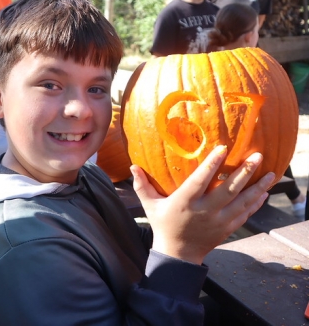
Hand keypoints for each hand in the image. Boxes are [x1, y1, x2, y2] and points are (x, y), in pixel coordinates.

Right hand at [130, 145, 274, 264]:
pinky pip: (245, 215)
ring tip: (271, 173)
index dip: (212, 164)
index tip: (223, 148)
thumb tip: (132, 167)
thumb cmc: (163, 225)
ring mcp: (218, 222)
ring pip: (242, 202)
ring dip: (258, 187)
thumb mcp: (150, 206)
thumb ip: (142, 186)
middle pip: (228, 190)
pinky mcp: (226, 229)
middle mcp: (204, 211)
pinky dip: (256, 204)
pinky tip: (264, 193)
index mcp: (185, 202)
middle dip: (245, 172)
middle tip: (257, 156)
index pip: (201, 180)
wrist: (177, 255)